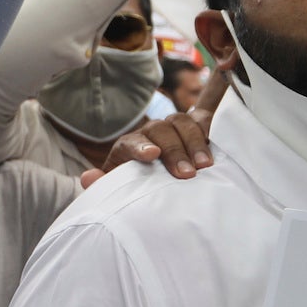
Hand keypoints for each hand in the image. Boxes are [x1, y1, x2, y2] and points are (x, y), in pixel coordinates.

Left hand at [94, 110, 216, 183]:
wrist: (159, 179)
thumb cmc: (139, 184)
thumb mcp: (122, 187)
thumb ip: (105, 184)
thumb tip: (87, 177)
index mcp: (129, 145)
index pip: (131, 141)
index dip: (140, 147)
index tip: (152, 156)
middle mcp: (152, 132)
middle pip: (161, 130)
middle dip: (174, 150)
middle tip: (187, 174)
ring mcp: (174, 128)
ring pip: (183, 123)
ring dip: (195, 142)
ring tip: (205, 166)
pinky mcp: (196, 127)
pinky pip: (204, 120)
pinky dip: (211, 128)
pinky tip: (220, 143)